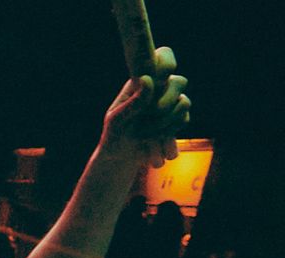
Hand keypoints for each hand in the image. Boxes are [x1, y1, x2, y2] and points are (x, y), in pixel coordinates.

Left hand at [101, 46, 190, 166]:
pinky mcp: (178, 118)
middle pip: (180, 82)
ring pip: (184, 103)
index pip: (164, 57)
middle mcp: (160, 88)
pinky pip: (184, 119)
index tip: (159, 79)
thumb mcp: (117, 120)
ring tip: (144, 135)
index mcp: (142, 81)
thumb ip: (134, 102)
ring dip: (164, 123)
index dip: (166, 65)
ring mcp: (171, 102)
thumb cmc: (114, 136)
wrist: (121, 160)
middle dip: (163, 105)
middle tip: (143, 121)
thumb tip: (148, 78)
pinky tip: (154, 141)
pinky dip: (169, 132)